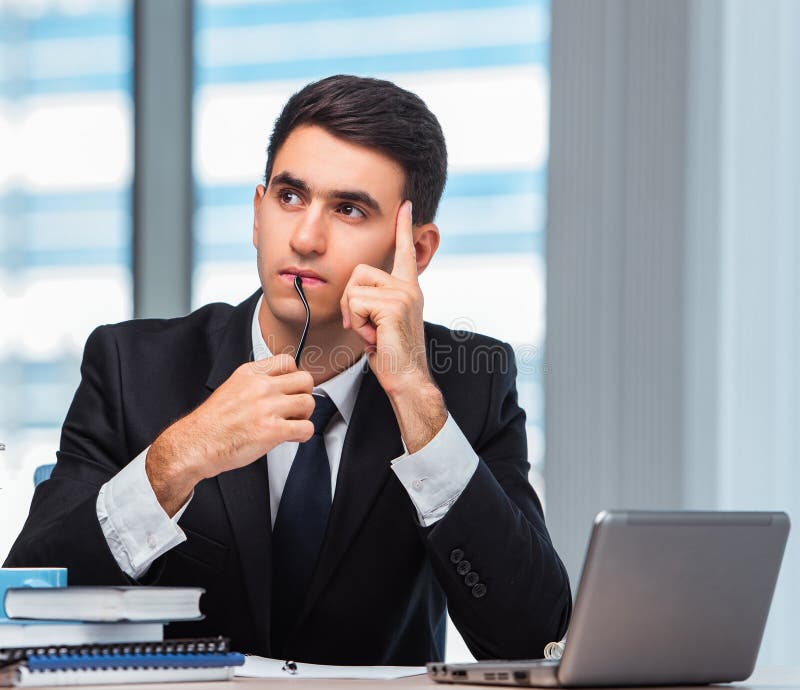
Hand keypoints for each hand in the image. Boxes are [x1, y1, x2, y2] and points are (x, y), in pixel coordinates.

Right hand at [146, 354, 314, 515]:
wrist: (195, 444)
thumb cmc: (211, 423)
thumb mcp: (231, 388)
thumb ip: (256, 384)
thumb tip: (281, 387)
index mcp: (250, 374)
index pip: (288, 361)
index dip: (294, 376)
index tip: (291, 388)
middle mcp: (260, 387)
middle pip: (305, 379)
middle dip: (304, 394)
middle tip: (295, 407)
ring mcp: (267, 408)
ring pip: (308, 403)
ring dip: (304, 415)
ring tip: (292, 423)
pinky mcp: (272, 430)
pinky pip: (305, 428)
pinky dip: (303, 434)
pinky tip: (291, 436)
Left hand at [340, 201, 446, 451]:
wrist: (406, 378)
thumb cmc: (390, 355)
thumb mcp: (381, 322)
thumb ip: (374, 301)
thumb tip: (355, 293)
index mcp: (408, 288)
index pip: (405, 251)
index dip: (404, 227)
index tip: (405, 204)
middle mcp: (408, 287)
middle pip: (358, 272)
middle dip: (349, 301)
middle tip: (363, 326)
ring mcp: (403, 295)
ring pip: (353, 289)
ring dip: (352, 315)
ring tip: (371, 333)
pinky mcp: (393, 305)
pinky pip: (355, 304)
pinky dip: (356, 324)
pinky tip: (374, 337)